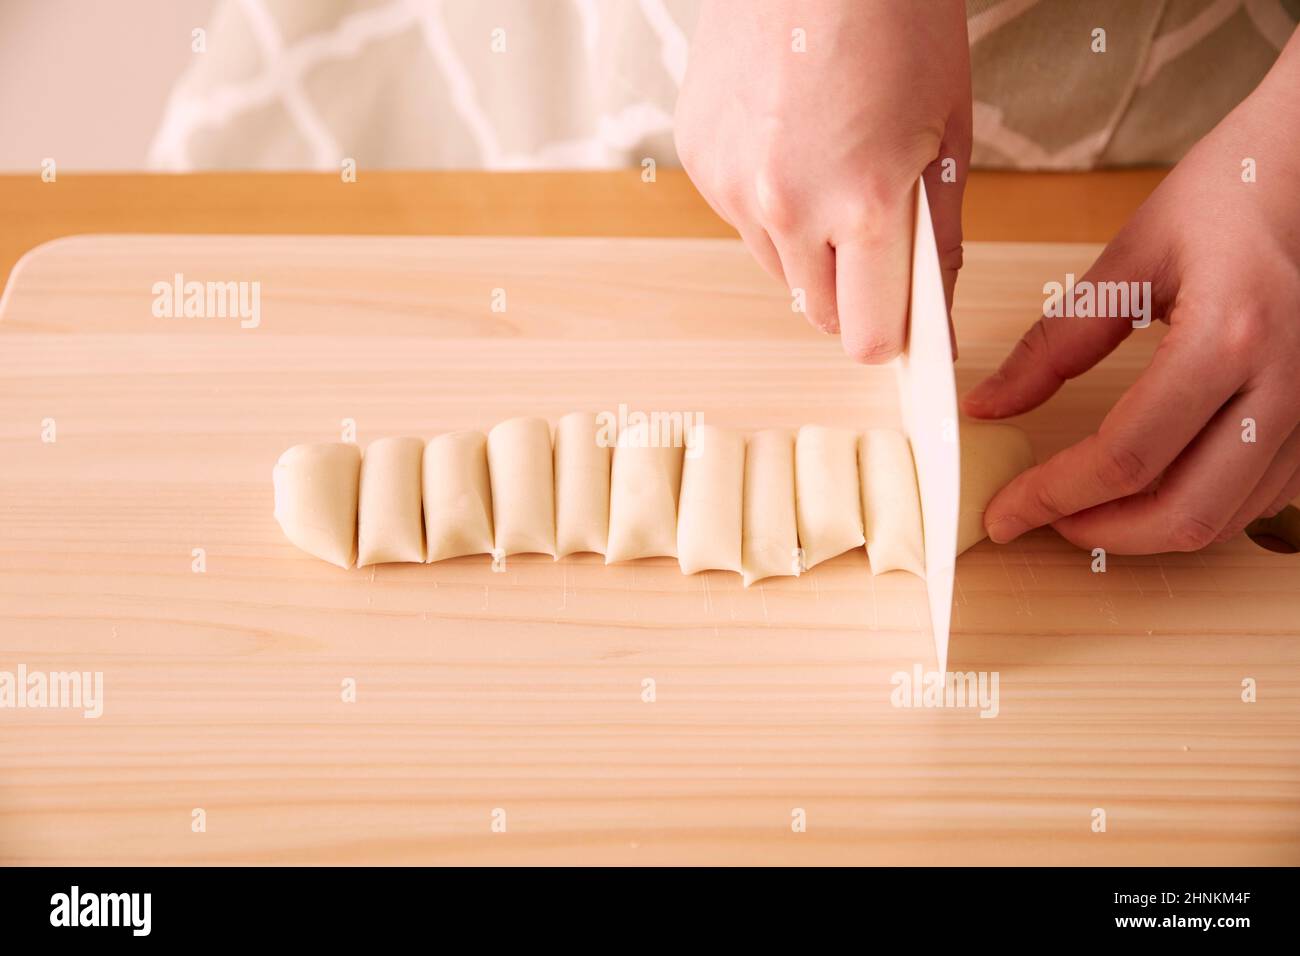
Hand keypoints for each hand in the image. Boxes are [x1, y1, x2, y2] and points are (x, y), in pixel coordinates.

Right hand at [674, 0, 970, 361]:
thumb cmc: (897, 19)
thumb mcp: (947, 130)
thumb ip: (938, 236)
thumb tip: (934, 313)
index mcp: (863, 201)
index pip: (867, 335)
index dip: (892, 337)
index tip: (906, 330)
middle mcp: (786, 206)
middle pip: (819, 312)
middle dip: (854, 292)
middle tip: (878, 236)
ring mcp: (732, 184)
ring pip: (777, 267)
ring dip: (809, 247)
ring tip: (833, 170)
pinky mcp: (700, 159)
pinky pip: (741, 218)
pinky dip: (770, 203)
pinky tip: (792, 141)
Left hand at [963, 33, 1299, 552]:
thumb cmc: (1227, 196)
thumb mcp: (1131, 255)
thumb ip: (1055, 342)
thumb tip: (987, 406)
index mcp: (1228, 336)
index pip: (1125, 454)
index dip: (1052, 495)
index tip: (1004, 511)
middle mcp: (1285, 385)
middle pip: (1183, 511)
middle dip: (1100, 533)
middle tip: (1042, 519)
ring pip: (1223, 519)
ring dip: (1144, 533)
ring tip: (1085, 510)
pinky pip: (1258, 501)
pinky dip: (1194, 513)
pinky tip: (1147, 493)